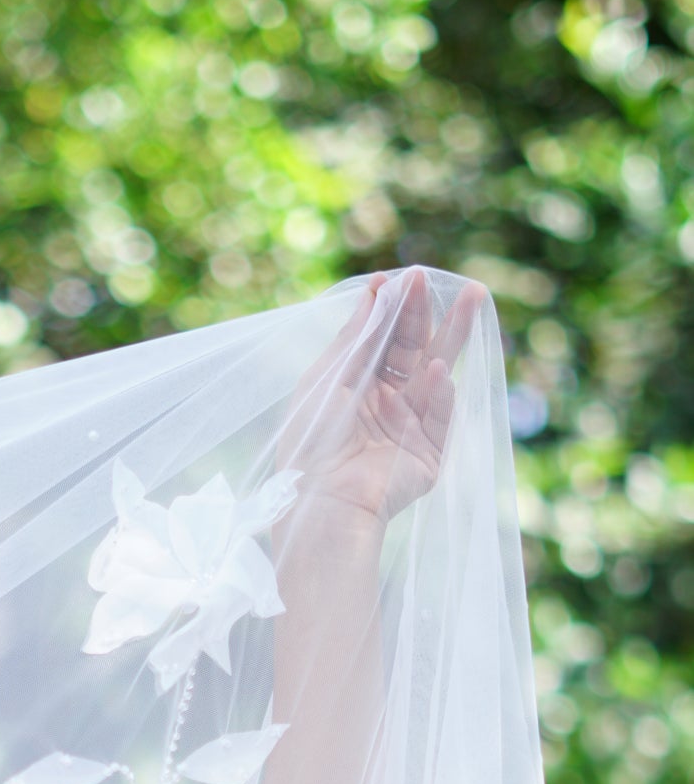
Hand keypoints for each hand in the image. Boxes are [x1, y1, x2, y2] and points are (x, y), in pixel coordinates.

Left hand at [279, 268, 485, 527]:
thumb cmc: (312, 445)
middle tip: (433, 279)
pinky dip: (440, 393)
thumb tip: (373, 292)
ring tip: (472, 298)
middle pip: (411, 349)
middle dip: (423, 313)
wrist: (322, 504)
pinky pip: (439, 416)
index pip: (381, 339)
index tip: (400, 278)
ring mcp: (409, 427)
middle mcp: (385, 404)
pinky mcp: (427, 454)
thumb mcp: (326, 382)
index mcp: (356, 387)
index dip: (391, 308)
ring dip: (452, 335)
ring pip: (436, 373)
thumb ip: (353, 339)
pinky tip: (439, 370)